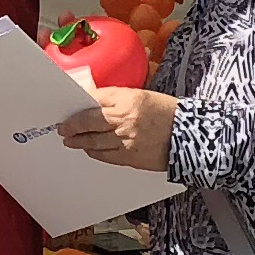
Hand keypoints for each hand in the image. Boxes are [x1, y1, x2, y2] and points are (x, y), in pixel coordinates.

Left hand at [53, 86, 175, 174]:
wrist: (190, 136)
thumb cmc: (170, 113)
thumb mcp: (144, 96)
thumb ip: (118, 99)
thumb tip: (95, 101)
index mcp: (128, 100)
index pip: (94, 100)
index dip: (78, 106)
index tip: (70, 110)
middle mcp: (124, 120)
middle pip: (88, 122)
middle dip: (72, 126)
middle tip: (64, 128)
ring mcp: (125, 141)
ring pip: (93, 142)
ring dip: (79, 141)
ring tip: (71, 140)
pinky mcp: (129, 158)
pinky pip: (105, 156)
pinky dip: (94, 152)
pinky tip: (90, 150)